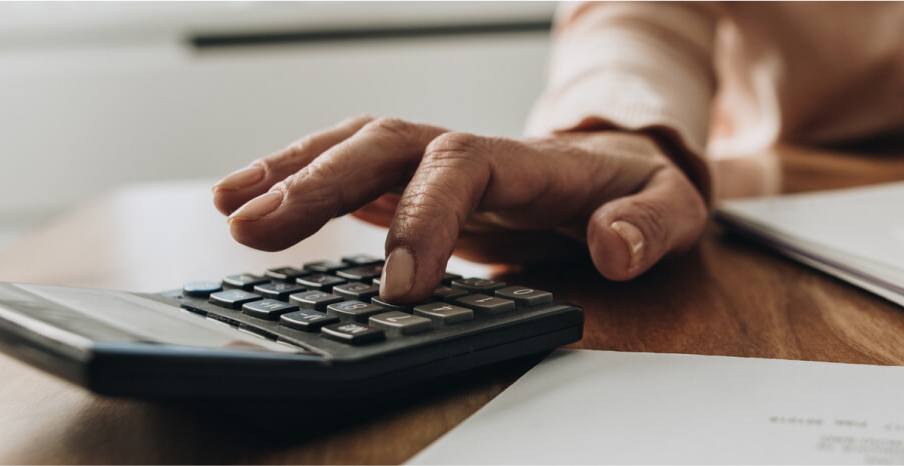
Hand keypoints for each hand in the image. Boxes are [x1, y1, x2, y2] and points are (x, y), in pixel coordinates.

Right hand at [211, 117, 706, 301]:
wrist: (626, 174)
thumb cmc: (641, 194)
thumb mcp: (673, 209)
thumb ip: (648, 226)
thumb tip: (614, 247)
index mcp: (527, 159)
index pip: (461, 168)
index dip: (424, 218)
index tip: (402, 286)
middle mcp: (471, 150)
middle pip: (385, 145)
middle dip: (320, 183)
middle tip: (257, 231)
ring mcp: (436, 162)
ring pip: (354, 147)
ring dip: (290, 172)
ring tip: (230, 209)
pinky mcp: (415, 181)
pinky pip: (347, 170)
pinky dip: (293, 179)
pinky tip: (243, 203)